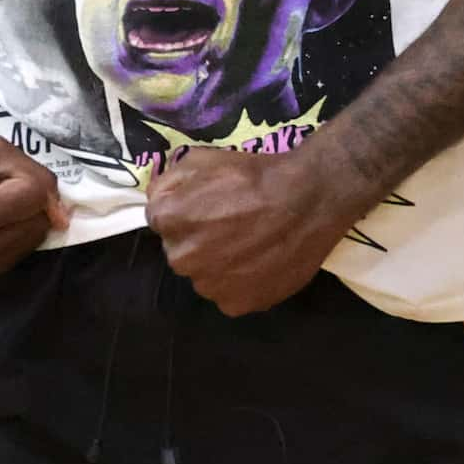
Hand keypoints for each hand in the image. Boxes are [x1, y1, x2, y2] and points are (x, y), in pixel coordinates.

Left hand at [144, 143, 368, 315]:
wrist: (308, 199)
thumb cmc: (254, 175)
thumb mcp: (201, 159)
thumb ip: (168, 181)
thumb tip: (156, 199)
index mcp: (168, 220)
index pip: (159, 220)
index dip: (184, 211)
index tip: (208, 206)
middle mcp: (182, 258)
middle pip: (180, 250)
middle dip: (197, 239)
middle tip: (230, 225)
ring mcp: (210, 285)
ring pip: (204, 275)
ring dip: (217, 264)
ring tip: (248, 245)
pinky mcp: (238, 303)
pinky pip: (229, 295)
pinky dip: (240, 284)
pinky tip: (259, 263)